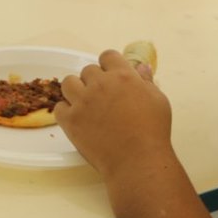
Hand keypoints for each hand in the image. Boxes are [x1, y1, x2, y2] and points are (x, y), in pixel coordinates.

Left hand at [54, 49, 173, 182]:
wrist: (137, 161)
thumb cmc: (153, 131)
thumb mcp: (158, 101)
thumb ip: (147, 81)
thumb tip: (140, 68)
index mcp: (123, 76)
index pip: (107, 56)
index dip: (109, 66)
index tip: (110, 78)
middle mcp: (100, 84)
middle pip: (87, 70)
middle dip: (94, 81)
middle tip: (102, 99)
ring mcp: (83, 101)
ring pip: (68, 83)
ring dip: (76, 91)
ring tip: (85, 106)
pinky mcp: (71, 120)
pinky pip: (59, 107)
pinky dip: (66, 112)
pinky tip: (77, 120)